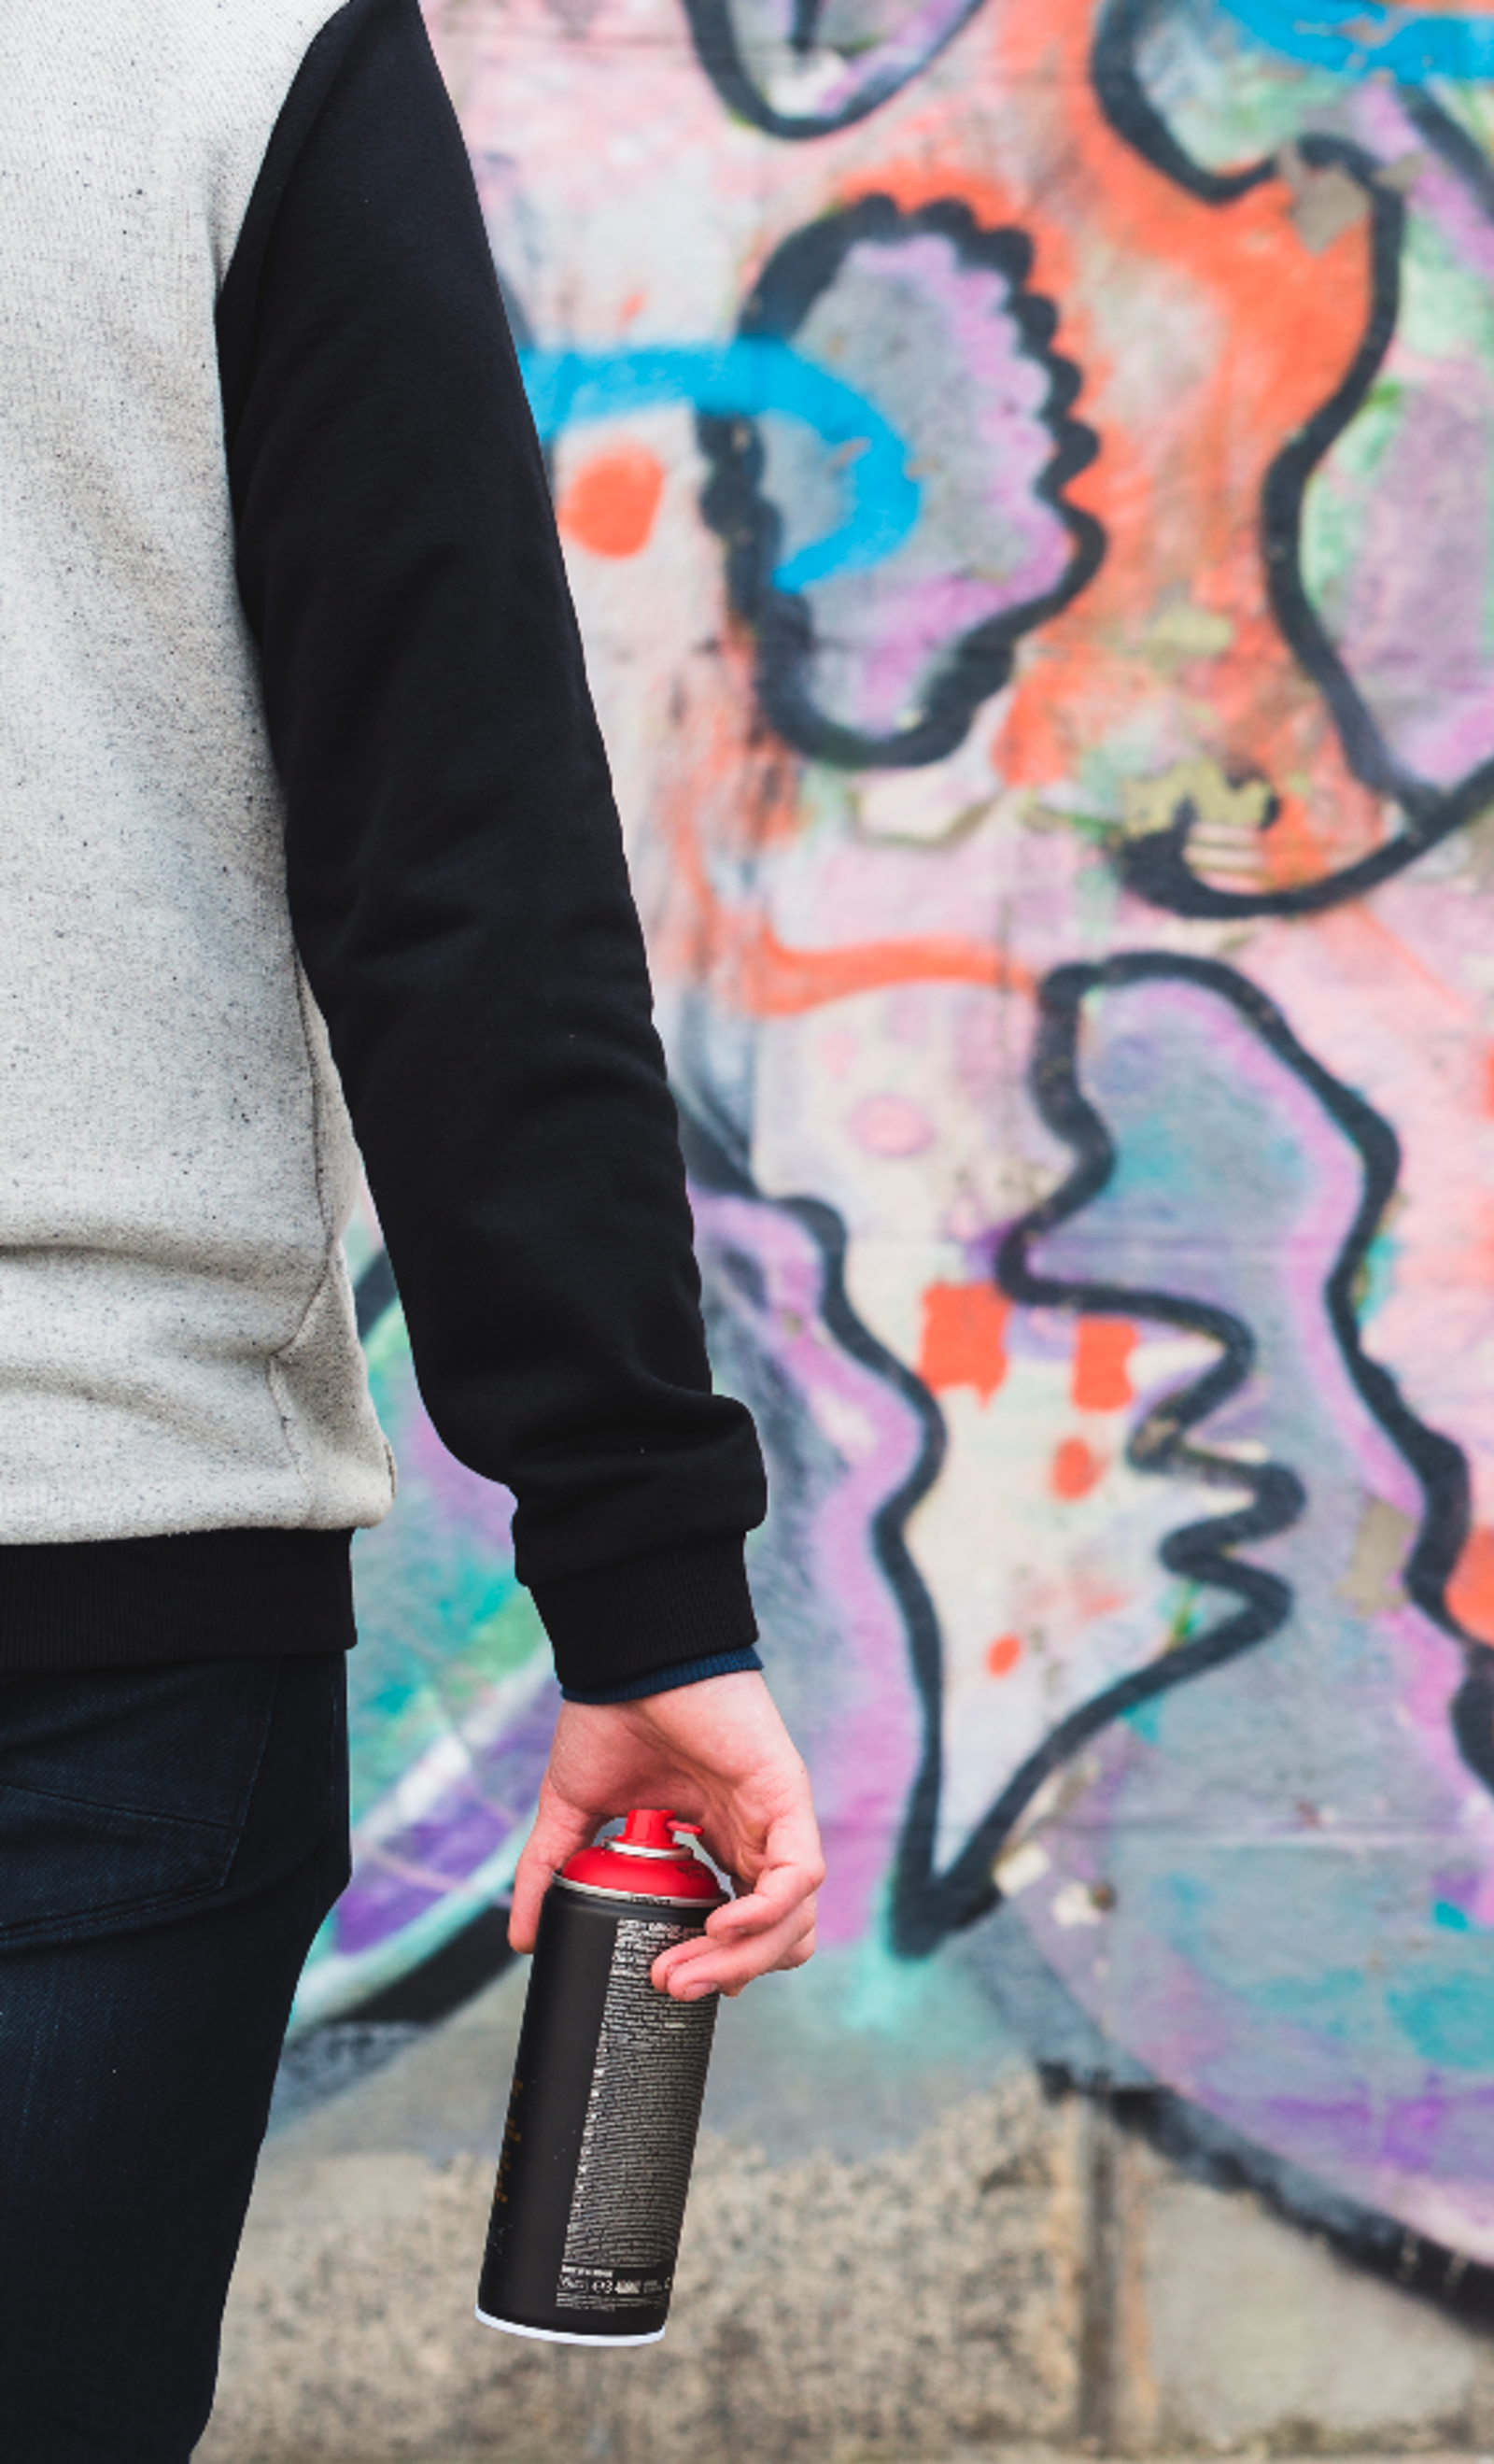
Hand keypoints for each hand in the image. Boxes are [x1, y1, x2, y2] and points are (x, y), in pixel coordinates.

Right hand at [507, 1670, 822, 2001]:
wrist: (627, 1659)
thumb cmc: (609, 1720)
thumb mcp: (573, 1812)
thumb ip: (551, 1873)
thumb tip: (522, 1938)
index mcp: (718, 1842)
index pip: (743, 1929)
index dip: (717, 1968)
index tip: (667, 1983)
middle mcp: (754, 1837)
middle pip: (774, 1938)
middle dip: (723, 1975)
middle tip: (669, 1987)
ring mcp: (775, 1819)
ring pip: (793, 1920)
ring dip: (741, 1958)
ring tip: (684, 1969)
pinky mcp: (786, 1795)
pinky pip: (800, 1874)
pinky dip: (765, 1912)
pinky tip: (718, 1927)